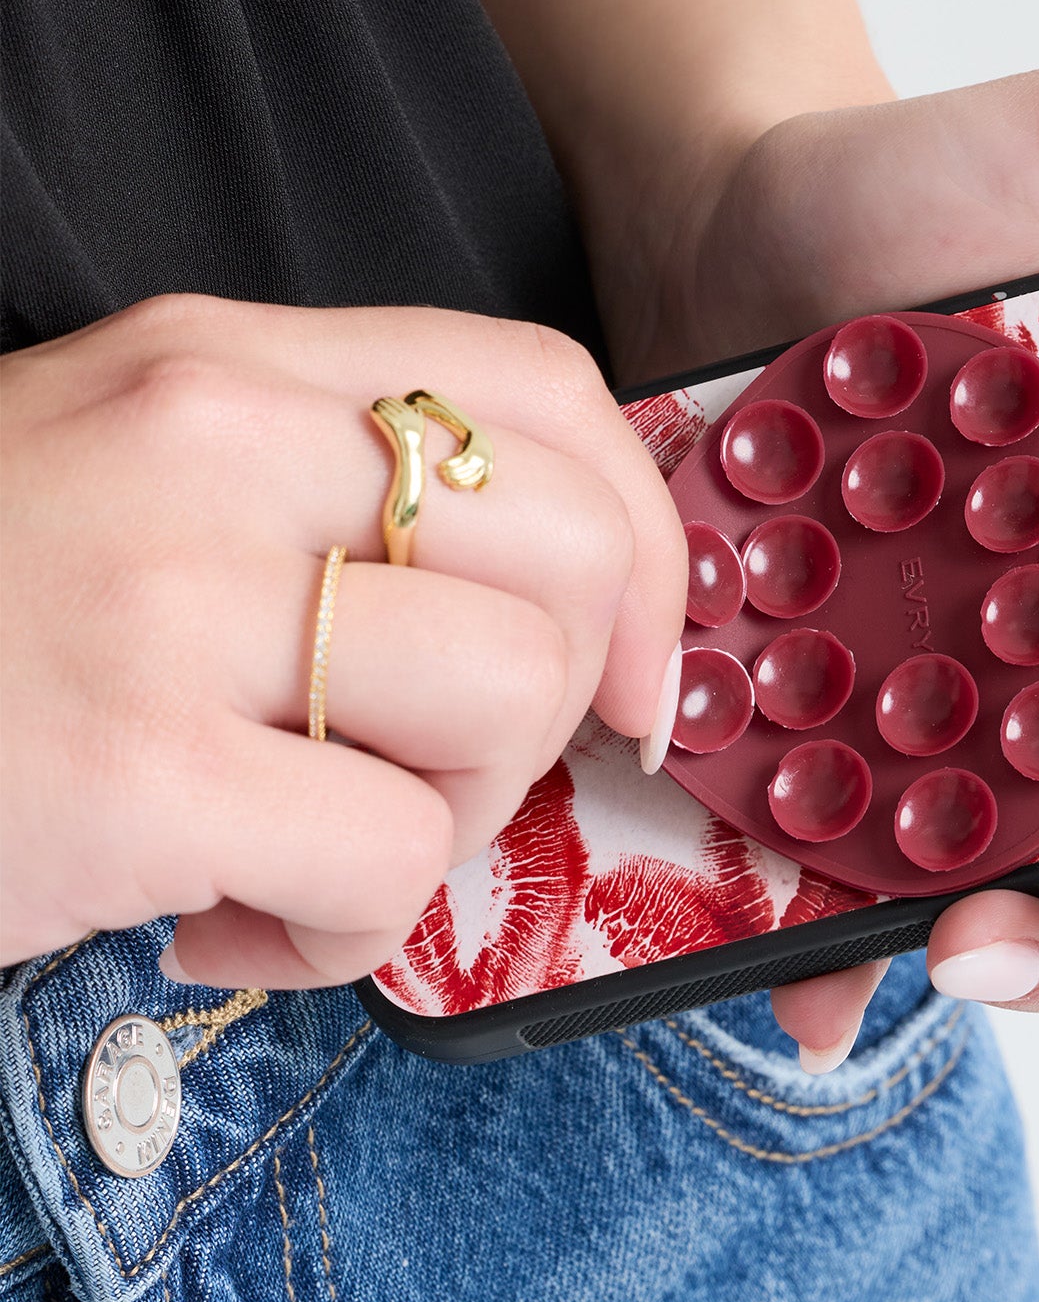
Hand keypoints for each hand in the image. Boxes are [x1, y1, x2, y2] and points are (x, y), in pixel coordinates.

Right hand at [0, 296, 684, 987]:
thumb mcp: (139, 482)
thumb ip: (330, 503)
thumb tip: (559, 618)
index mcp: (226, 364)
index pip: (546, 390)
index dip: (643, 539)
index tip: (634, 663)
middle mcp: (212, 447)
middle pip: (567, 552)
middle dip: (555, 705)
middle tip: (441, 773)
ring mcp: (168, 598)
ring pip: (506, 707)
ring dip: (445, 823)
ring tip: (310, 845)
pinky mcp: (132, 770)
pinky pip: (392, 866)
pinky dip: (342, 937)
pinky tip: (226, 924)